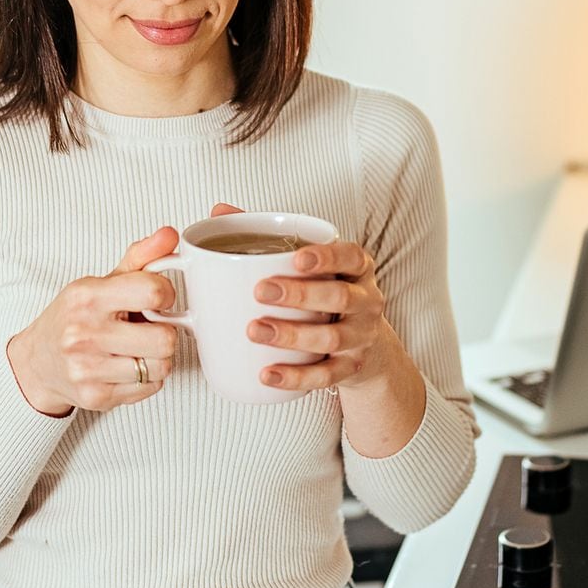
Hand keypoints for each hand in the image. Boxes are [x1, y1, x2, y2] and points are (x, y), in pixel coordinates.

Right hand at [6, 227, 181, 415]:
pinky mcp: (96, 397)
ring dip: (157, 357)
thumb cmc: (75, 317)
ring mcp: (88, 369)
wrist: (37, 362)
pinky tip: (128, 365)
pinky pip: (151, 388)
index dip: (167, 295)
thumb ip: (141, 258)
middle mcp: (84, 333)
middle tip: (149, 328)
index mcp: (88, 296)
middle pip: (165, 338)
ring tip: (138, 348)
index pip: (154, 291)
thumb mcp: (102, 281)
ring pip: (161, 366)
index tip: (158, 299)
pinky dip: (147, 378)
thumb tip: (170, 234)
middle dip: (165, 332)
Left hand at [210, 203, 387, 392]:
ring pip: (332, 338)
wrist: (364, 343)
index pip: (351, 256)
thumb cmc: (326, 291)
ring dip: (292, 335)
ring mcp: (361, 337)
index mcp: (357, 268)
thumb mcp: (311, 263)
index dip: (327, 257)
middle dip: (301, 294)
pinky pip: (325, 376)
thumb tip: (221, 211)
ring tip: (255, 330)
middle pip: (341, 297)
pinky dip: (296, 377)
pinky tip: (267, 374)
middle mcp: (366, 301)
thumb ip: (269, 237)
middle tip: (261, 291)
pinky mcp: (350, 368)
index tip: (296, 258)